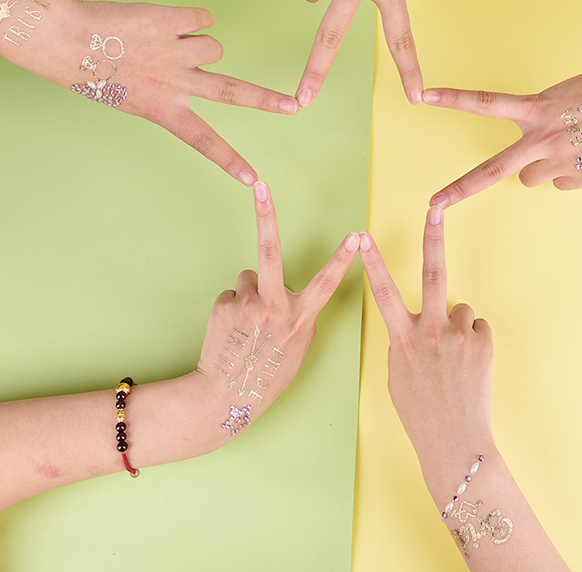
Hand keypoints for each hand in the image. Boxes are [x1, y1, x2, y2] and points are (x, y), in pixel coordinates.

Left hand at [15, 0, 300, 184]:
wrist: (65, 39)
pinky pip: (202, 17)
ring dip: (197, 42)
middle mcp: (175, 84)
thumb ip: (169, 91)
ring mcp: (176, 53)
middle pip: (233, 93)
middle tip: (294, 105)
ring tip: (166, 41)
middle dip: (267, 101)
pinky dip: (189, 19)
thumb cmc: (94, 71)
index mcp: (163, 110)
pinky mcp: (173, 22)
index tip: (252, 180)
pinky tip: (166, 23)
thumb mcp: (132, 97)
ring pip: (214, 46)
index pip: (204, 142)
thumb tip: (205, 63)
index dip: (230, 161)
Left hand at [192, 181, 359, 443]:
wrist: (224, 396)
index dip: (343, 258)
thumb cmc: (268, 376)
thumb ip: (299, 317)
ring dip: (248, 294)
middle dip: (267, 214)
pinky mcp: (224, 305)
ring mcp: (247, 304)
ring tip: (246, 325)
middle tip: (261, 186)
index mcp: (299, 318)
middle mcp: (274, 306)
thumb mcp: (298, 349)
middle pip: (270, 251)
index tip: (356, 235)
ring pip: (249, 279)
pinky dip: (232, 308)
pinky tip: (232, 331)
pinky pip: (232, 295)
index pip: (327, 283)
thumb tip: (289, 295)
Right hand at [359, 207, 493, 474]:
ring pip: (460, 309)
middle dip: (432, 237)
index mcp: (402, 339)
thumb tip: (418, 324)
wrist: (454, 442)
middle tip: (436, 208)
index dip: (372, 262)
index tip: (363, 237)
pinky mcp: (482, 343)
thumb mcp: (397, 376)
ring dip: (457, 326)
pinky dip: (473, 342)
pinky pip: (476, 329)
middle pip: (432, 273)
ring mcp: (458, 336)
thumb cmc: (420, 413)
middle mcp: (430, 331)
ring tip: (455, 360)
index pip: (382, 292)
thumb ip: (404, 342)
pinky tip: (469, 366)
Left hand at [426, 56, 581, 207]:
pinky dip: (571, 172)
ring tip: (569, 144)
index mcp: (535, 108)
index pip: (485, 102)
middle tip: (434, 204)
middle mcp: (541, 137)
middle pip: (491, 170)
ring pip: (531, 179)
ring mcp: (560, 160)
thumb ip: (542, 117)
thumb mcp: (565, 92)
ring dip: (540, 167)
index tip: (424, 96)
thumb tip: (538, 148)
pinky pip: (562, 182)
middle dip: (459, 190)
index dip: (452, 99)